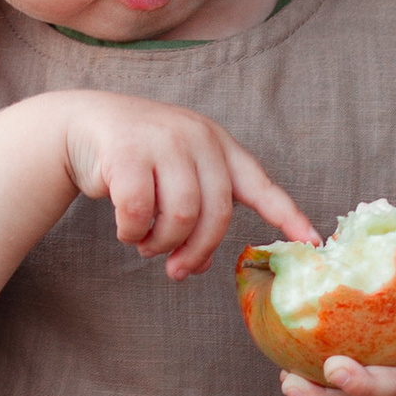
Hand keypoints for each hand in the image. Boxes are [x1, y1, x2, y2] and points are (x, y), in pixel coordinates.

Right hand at [51, 93, 316, 277]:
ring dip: (161, 244)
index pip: (260, 185)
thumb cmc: (138, 160)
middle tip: (177, 271)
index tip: (312, 242)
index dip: (287, 215)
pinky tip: (127, 230)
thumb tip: (201, 266)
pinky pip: (139, 212)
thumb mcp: (175, 178)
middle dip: (196, 252)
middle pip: (216, 214)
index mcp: (219, 146)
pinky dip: (132, 233)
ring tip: (147, 245)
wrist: (83, 124)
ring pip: (180, 216)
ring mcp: (163, 140)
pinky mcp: (127, 151)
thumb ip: (196, 214)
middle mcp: (198, 138)